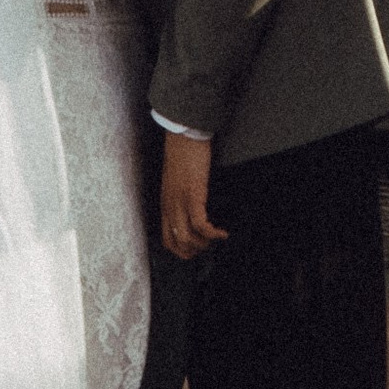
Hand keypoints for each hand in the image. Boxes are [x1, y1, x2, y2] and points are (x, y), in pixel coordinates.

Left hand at [160, 131, 225, 258]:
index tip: (196, 250)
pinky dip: (213, 233)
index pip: (167, 239)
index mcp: (166, 204)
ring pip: (187, 238)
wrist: (183, 136)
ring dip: (204, 244)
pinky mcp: (192, 196)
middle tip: (208, 246)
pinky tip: (222, 232)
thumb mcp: (176, 180)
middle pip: (176, 243)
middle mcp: (170, 206)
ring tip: (216, 238)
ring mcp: (179, 202)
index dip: (181, 250)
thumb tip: (194, 209)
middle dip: (194, 252)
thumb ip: (181, 197)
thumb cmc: (182, 154)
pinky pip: (201, 225)